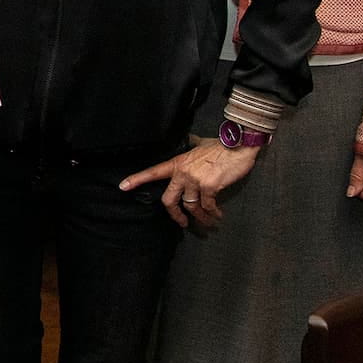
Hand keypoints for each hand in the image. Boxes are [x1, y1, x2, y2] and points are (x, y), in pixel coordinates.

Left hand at [120, 137, 260, 228]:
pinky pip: (207, 206)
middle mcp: (182, 172)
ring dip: (200, 218)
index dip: (137, 180)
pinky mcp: (209, 187)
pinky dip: (213, 214)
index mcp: (177, 163)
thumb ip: (191, 145)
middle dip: (175, 215)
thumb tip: (188, 140)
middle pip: (169, 199)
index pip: (153, 172)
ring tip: (208, 222)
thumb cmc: (221, 146)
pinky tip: (217, 216)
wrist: (239, 145)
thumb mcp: (200, 143)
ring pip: (190, 206)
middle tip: (182, 222)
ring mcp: (195, 180)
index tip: (123, 187)